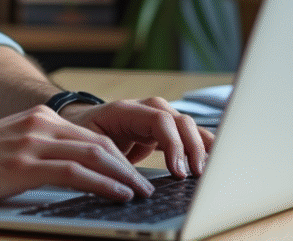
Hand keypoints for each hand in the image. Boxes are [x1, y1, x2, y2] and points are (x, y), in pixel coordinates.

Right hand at [0, 105, 158, 203]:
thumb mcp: (8, 147)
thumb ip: (37, 151)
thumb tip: (65, 170)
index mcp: (37, 118)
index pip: (90, 135)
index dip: (117, 155)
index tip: (135, 172)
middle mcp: (40, 124)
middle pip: (99, 143)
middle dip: (128, 166)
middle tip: (147, 186)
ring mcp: (32, 141)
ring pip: (94, 155)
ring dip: (124, 176)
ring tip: (141, 193)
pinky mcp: (25, 164)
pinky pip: (76, 172)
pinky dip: (104, 183)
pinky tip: (119, 195)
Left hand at [60, 98, 213, 179]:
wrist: (78, 123)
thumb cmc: (81, 133)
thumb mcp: (89, 145)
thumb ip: (110, 158)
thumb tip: (131, 181)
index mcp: (125, 110)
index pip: (159, 119)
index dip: (173, 144)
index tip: (178, 170)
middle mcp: (144, 110)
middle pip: (178, 120)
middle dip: (192, 147)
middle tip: (196, 174)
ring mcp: (155, 118)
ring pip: (187, 126)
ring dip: (201, 146)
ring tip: (209, 169)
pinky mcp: (161, 132)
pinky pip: (186, 135)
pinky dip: (200, 145)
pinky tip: (213, 158)